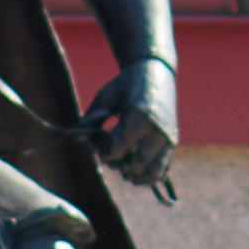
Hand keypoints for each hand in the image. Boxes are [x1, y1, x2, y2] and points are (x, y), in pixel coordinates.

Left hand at [88, 68, 176, 196]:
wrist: (157, 73)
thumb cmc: (127, 83)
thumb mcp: (106, 95)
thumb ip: (92, 117)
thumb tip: (77, 137)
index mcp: (140, 115)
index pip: (117, 148)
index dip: (101, 148)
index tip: (95, 138)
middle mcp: (158, 129)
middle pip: (134, 165)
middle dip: (117, 162)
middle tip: (108, 150)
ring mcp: (168, 137)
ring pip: (151, 172)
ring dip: (133, 174)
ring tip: (121, 164)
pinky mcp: (172, 142)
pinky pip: (162, 169)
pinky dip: (147, 175)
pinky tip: (134, 170)